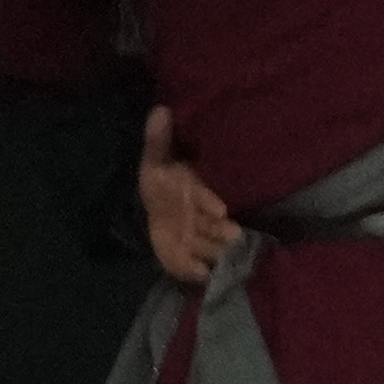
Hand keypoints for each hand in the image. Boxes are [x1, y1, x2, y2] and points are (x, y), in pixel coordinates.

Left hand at [139, 111, 238, 280]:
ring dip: (214, 251)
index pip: (206, 197)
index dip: (209, 202)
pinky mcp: (189, 259)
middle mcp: (201, 218)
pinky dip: (197, 271)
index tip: (218, 209)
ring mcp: (197, 240)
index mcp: (195, 193)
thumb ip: (158, 140)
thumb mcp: (154, 163)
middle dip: (221, 230)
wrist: (152, 215)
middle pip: (216, 226)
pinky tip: (200, 274)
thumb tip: (159, 109)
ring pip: (210, 246)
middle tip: (230, 233)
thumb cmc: (159, 187)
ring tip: (219, 256)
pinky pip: (195, 269)